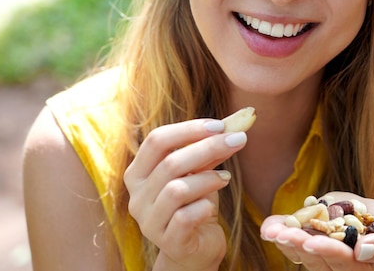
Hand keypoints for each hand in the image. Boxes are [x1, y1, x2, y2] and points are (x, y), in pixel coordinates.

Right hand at [123, 118, 247, 270]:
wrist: (196, 249)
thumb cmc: (194, 204)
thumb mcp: (198, 173)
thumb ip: (209, 150)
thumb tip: (235, 124)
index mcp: (137, 173)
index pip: (156, 140)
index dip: (188, 129)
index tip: (220, 125)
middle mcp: (136, 197)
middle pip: (170, 162)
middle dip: (208, 147)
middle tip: (237, 140)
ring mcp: (149, 221)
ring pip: (177, 189)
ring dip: (207, 178)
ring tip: (225, 178)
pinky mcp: (167, 241)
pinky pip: (186, 217)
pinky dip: (204, 206)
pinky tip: (212, 206)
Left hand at [260, 191, 373, 270]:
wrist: (373, 225)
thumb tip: (362, 251)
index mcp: (364, 267)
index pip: (345, 261)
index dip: (327, 251)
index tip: (310, 242)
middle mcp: (342, 269)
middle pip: (319, 261)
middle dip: (299, 245)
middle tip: (282, 234)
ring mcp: (325, 263)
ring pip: (304, 257)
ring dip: (286, 243)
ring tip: (271, 231)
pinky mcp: (311, 253)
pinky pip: (295, 250)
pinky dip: (281, 236)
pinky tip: (269, 228)